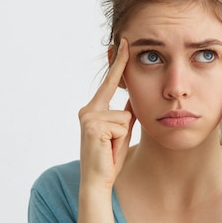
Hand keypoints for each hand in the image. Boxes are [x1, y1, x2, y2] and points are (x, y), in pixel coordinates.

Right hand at [78, 39, 135, 188]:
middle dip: (124, 126)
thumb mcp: (121, 131)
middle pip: (123, 106)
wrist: (97, 180)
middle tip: (110, 146)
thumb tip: (133, 97)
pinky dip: (121, 139)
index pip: (110, 83)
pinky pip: (123, 125)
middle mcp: (88, 110)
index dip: (118, 63)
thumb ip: (125, 112)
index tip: (123, 42)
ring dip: (124, 135)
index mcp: (93, 110)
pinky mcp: (94, 126)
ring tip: (112, 148)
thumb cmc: (109, 157)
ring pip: (125, 117)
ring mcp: (89, 117)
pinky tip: (109, 149)